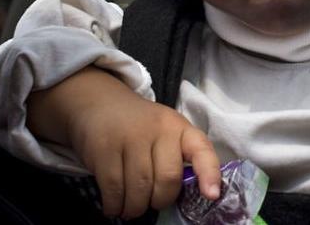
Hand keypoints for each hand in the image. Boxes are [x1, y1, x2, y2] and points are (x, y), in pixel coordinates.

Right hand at [28, 67, 220, 218]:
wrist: (98, 101)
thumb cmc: (136, 126)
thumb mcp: (163, 132)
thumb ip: (176, 158)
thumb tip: (186, 198)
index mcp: (178, 127)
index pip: (201, 149)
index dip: (209, 173)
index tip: (211, 195)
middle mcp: (157, 129)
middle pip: (167, 180)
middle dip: (159, 201)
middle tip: (149, 203)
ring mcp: (129, 136)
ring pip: (139, 189)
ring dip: (134, 208)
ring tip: (129, 208)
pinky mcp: (104, 146)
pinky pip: (114, 188)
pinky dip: (114, 205)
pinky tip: (113, 205)